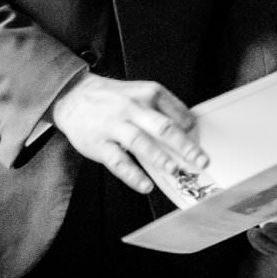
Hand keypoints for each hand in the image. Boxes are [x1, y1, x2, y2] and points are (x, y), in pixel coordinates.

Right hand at [48, 71, 207, 195]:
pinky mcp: (99, 144)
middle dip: (184, 145)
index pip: (175, 110)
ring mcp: (114, 126)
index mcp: (147, 94)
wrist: (74, 96)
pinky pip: (118, 161)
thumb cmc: (113, 98)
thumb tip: (189, 127)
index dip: (190, 126)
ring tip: (175, 170)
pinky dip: (132, 175)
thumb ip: (163, 107)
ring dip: (159, 157)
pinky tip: (146, 185)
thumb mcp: (140, 92)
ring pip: (139, 142)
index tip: (202, 142)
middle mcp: (132, 108)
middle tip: (201, 160)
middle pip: (162, 127)